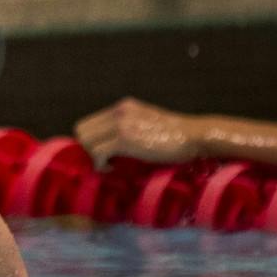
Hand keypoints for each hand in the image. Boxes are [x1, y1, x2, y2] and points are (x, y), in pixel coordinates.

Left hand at [75, 97, 206, 166]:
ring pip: (87, 142)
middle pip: (82, 130)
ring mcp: (121, 123)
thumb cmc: (176, 136)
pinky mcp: (125, 138)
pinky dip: (102, 164)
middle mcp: (119, 111)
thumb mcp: (148, 123)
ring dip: (95, 158)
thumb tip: (111, 147)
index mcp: (123, 107)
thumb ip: (129, 127)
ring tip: (111, 165)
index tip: (103, 154)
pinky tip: (114, 169)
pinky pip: (98, 153)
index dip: (91, 141)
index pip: (89, 123)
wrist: (195, 136)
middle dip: (89, 149)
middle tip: (104, 161)